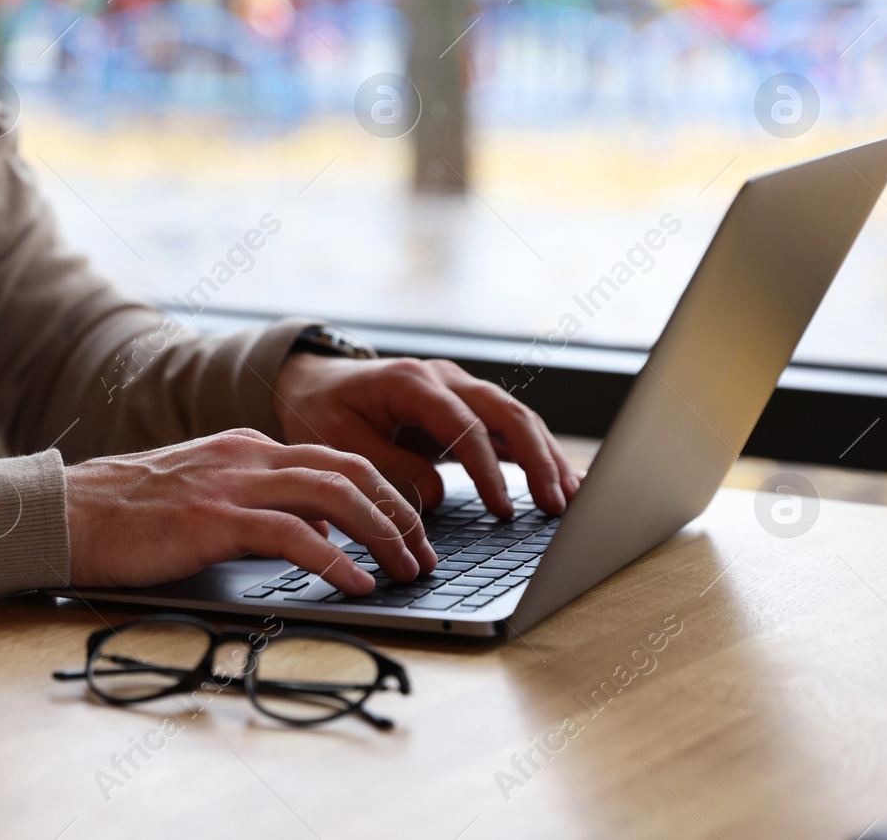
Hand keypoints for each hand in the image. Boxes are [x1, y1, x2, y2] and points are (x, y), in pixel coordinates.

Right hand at [66, 428, 437, 594]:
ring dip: (383, 533)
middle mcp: (248, 456)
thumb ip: (262, 508)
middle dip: (400, 511)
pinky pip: (294, 536)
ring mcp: (232, 484)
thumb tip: (320, 540)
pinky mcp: (214, 519)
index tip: (411, 530)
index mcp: (248, 448)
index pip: (338, 460)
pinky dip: (336, 560)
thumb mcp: (206, 497)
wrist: (66, 513)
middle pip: (351, 470)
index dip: (385, 494)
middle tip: (424, 552)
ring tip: (406, 569)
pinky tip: (357, 584)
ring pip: (334, 495)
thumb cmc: (128, 515)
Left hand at [273, 354, 581, 517]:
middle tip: (556, 504)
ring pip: (515, 418)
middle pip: (505, 413)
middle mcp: (443, 379)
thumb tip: (435, 499)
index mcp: (411, 382)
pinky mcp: (464, 408)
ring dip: (546, 456)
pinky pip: (507, 429)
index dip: (485, 468)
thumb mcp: (339, 442)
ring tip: (571, 498)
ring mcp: (458, 390)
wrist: (315, 382)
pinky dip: (534, 454)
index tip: (502, 508)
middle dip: (536, 459)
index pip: (463, 425)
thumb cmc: (323, 410)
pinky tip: (560, 481)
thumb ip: (387, 469)